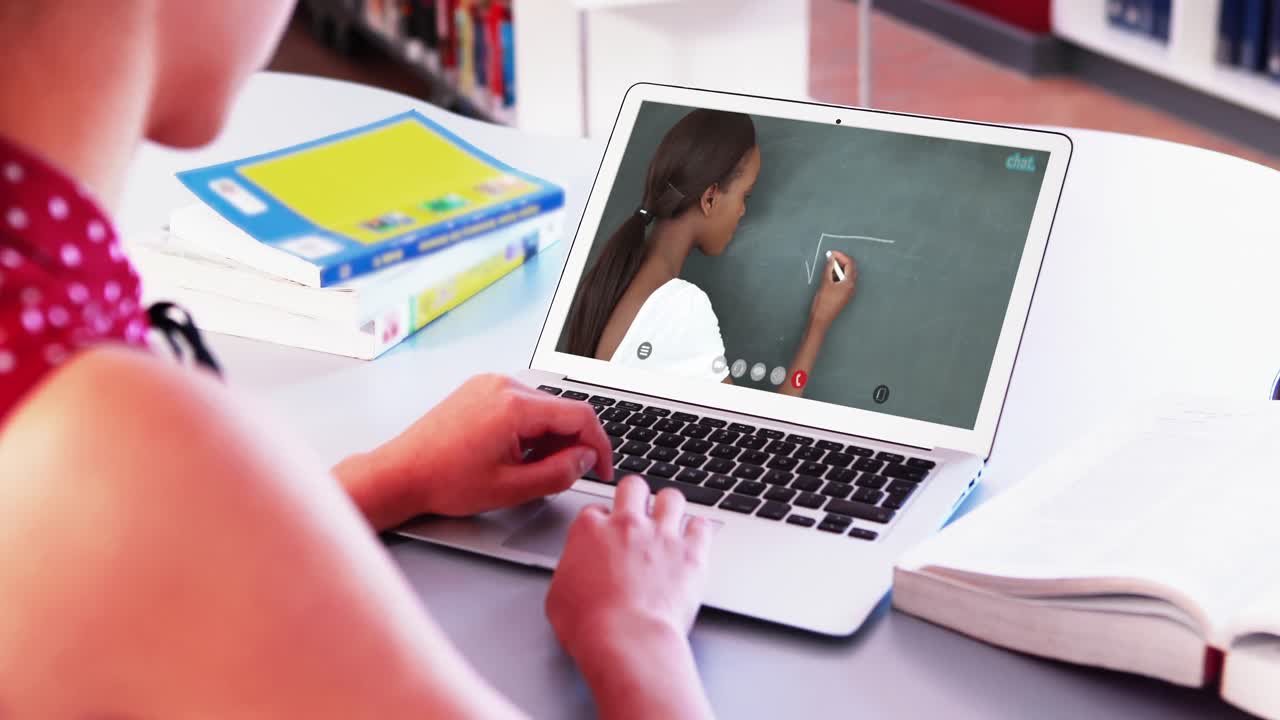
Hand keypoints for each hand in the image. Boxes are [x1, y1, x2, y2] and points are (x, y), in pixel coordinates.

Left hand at [335, 375, 612, 527]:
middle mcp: (503, 385)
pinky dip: (528, 428)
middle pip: (562, 409)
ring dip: (549, 436)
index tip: (602, 468)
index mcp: (514, 405)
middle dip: (572, 443)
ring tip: (530, 468)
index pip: (580, 415)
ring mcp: (489, 385)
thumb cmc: (444, 481)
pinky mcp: (479, 390)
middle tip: (563, 475)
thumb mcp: (512, 488)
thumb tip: (586, 459)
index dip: (600, 445)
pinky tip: (514, 453)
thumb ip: (559, 472)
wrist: (400, 473)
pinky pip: (520, 404)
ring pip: (542, 407)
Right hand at [546, 477, 714, 719]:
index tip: (606, 534)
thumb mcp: (558, 596)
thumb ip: (570, 571)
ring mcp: (661, 535)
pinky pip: (702, 525)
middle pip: (633, 486)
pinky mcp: (690, 552)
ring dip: (670, 507)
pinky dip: (699, 531)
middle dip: (636, 496)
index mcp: (590, 530)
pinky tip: (694, 540)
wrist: (626, 639)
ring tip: (669, 521)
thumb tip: (575, 574)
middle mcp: (627, 524)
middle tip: (638, 512)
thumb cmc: (589, 624)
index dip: (602, 521)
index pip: (595, 509)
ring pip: (671, 497)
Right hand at [808, 250, 856, 331]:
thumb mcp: (825, 283)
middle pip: (850, 268)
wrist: (821, 319)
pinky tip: (829, 276)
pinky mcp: (844, 294)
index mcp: (849, 283)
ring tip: (828, 267)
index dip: (841, 256)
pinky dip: (838, 275)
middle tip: (830, 258)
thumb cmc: (823, 302)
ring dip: (839, 268)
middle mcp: (852, 286)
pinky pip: (844, 281)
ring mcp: (849, 291)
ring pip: (847, 274)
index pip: (849, 264)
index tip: (832, 253)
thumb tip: (831, 258)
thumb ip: (829, 268)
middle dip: (841, 261)